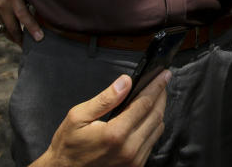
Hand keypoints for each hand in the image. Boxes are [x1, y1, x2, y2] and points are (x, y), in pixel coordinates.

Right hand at [0, 0, 42, 44]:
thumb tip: (36, 8)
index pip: (24, 15)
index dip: (32, 28)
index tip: (40, 38)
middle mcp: (2, 5)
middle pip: (12, 27)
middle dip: (20, 38)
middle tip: (27, 46)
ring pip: (3, 28)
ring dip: (11, 34)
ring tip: (19, 40)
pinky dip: (3, 27)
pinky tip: (8, 28)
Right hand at [30, 71, 169, 166]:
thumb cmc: (68, 145)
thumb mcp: (78, 116)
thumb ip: (105, 99)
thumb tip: (126, 82)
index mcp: (115, 134)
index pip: (145, 104)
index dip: (156, 86)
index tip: (163, 74)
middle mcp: (129, 149)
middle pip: (156, 115)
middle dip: (161, 95)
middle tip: (161, 81)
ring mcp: (134, 160)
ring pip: (157, 128)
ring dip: (159, 110)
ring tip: (155, 96)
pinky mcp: (135, 166)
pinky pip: (152, 141)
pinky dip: (153, 126)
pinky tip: (147, 116)